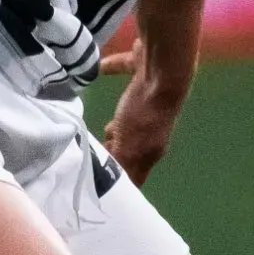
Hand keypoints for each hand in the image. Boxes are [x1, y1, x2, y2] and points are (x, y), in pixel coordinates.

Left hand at [97, 16, 190, 187]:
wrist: (163, 69)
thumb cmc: (144, 114)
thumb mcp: (128, 147)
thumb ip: (120, 165)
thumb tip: (111, 186)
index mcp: (151, 149)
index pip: (135, 172)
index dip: (118, 178)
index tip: (96, 179)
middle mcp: (153, 127)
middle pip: (131, 144)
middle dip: (113, 149)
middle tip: (90, 149)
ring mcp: (149, 100)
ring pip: (129, 116)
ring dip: (115, 122)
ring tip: (92, 122)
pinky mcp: (143, 72)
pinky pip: (126, 73)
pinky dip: (113, 71)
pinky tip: (98, 68)